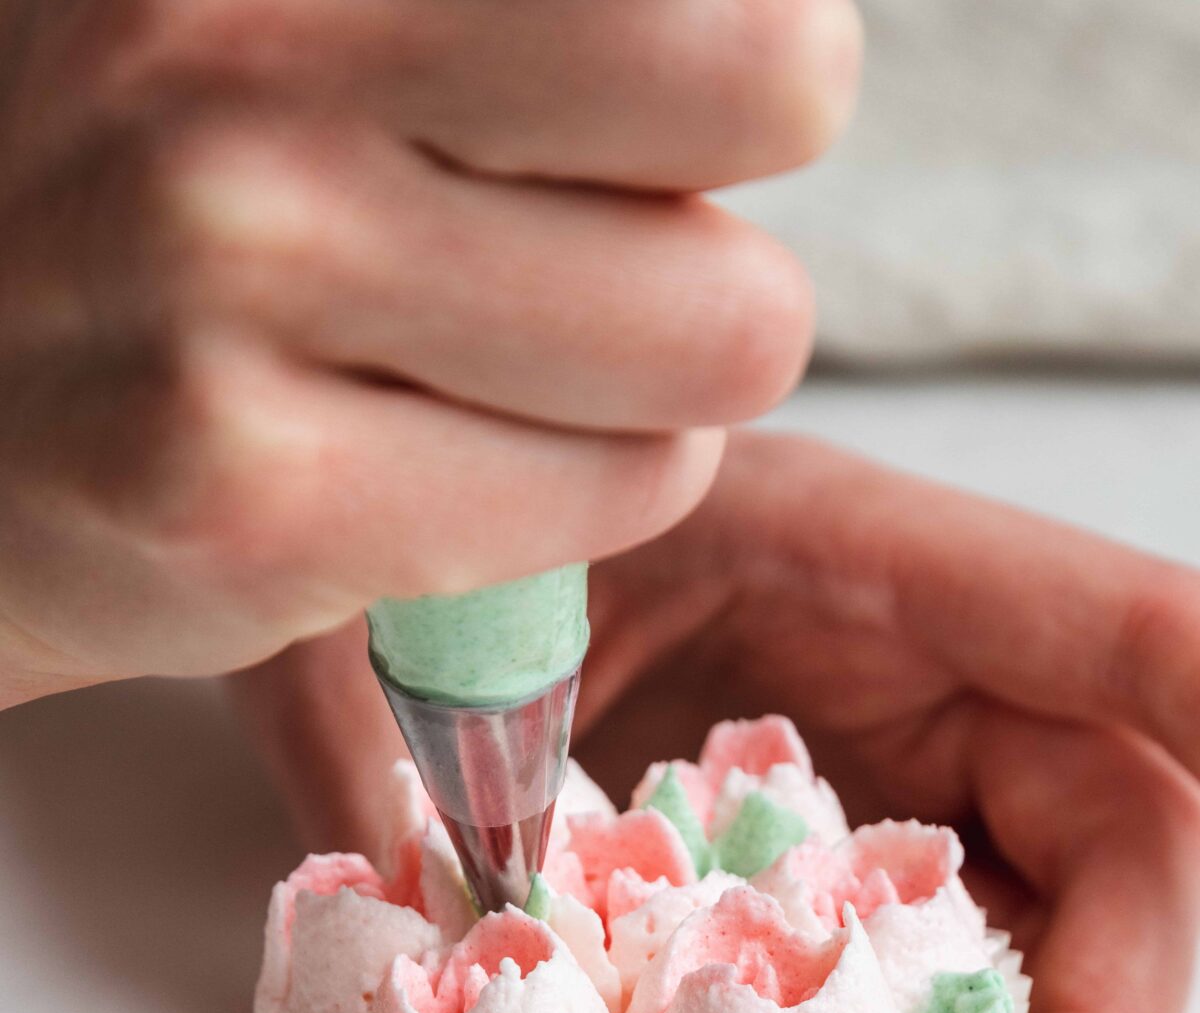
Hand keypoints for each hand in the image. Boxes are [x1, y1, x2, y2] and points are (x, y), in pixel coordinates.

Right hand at [0, 0, 857, 704]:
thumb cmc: (144, 205)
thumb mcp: (268, 20)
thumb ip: (496, 16)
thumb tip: (775, 38)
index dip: (715, 37)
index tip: (623, 102)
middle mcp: (238, 38)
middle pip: (765, 67)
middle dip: (724, 165)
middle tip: (609, 238)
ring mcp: (238, 264)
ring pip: (723, 328)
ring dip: (663, 377)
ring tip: (515, 367)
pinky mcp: (253, 494)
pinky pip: (612, 490)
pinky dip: (585, 499)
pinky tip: (454, 470)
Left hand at [234, 430, 1199, 1012]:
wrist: (363, 555)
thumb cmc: (399, 550)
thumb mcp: (389, 634)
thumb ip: (421, 776)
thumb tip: (463, 990)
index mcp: (870, 559)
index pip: (1154, 650)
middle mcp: (924, 676)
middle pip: (1131, 856)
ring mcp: (898, 782)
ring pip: (1059, 944)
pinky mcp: (853, 872)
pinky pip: (954, 988)